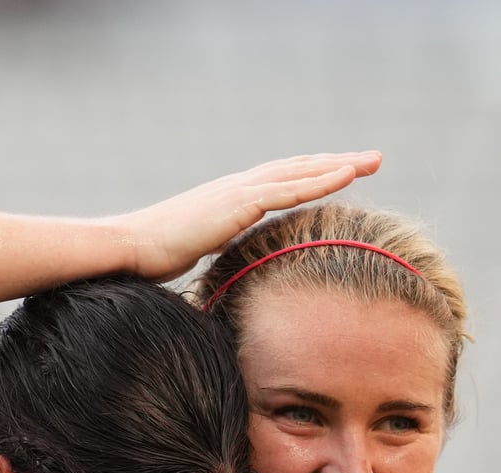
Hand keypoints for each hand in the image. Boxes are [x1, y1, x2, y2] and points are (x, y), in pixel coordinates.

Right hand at [110, 153, 383, 280]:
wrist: (128, 249)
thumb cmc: (149, 261)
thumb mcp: (191, 259)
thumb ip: (214, 260)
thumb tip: (223, 284)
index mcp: (227, 198)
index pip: (277, 180)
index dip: (309, 175)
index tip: (338, 173)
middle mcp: (236, 186)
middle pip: (295, 168)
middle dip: (334, 162)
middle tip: (370, 158)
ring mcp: (238, 191)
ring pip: (300, 171)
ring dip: (339, 165)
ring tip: (372, 160)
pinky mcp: (238, 202)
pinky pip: (289, 188)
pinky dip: (320, 179)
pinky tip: (347, 175)